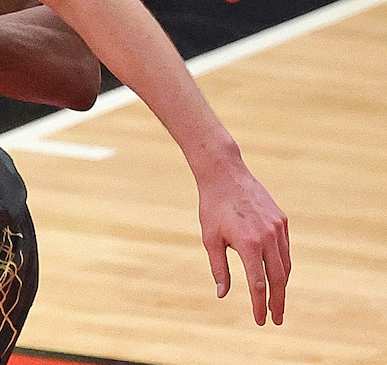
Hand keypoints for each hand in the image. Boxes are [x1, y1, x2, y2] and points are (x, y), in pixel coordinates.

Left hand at [197, 165, 289, 324]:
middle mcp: (268, 237)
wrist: (224, 174)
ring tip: (276, 301)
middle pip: (279, 279)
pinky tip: (277, 274)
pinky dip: (283, 264)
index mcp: (249, 244)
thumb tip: (222, 294)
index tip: (260, 321)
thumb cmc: (212, 207)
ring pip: (285, 264)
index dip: (260, 305)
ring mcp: (278, 228)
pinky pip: (285, 249)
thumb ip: (218, 268)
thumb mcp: (210, 239)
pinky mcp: (282, 220)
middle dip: (278, 302)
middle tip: (276, 319)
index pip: (259, 284)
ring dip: (282, 284)